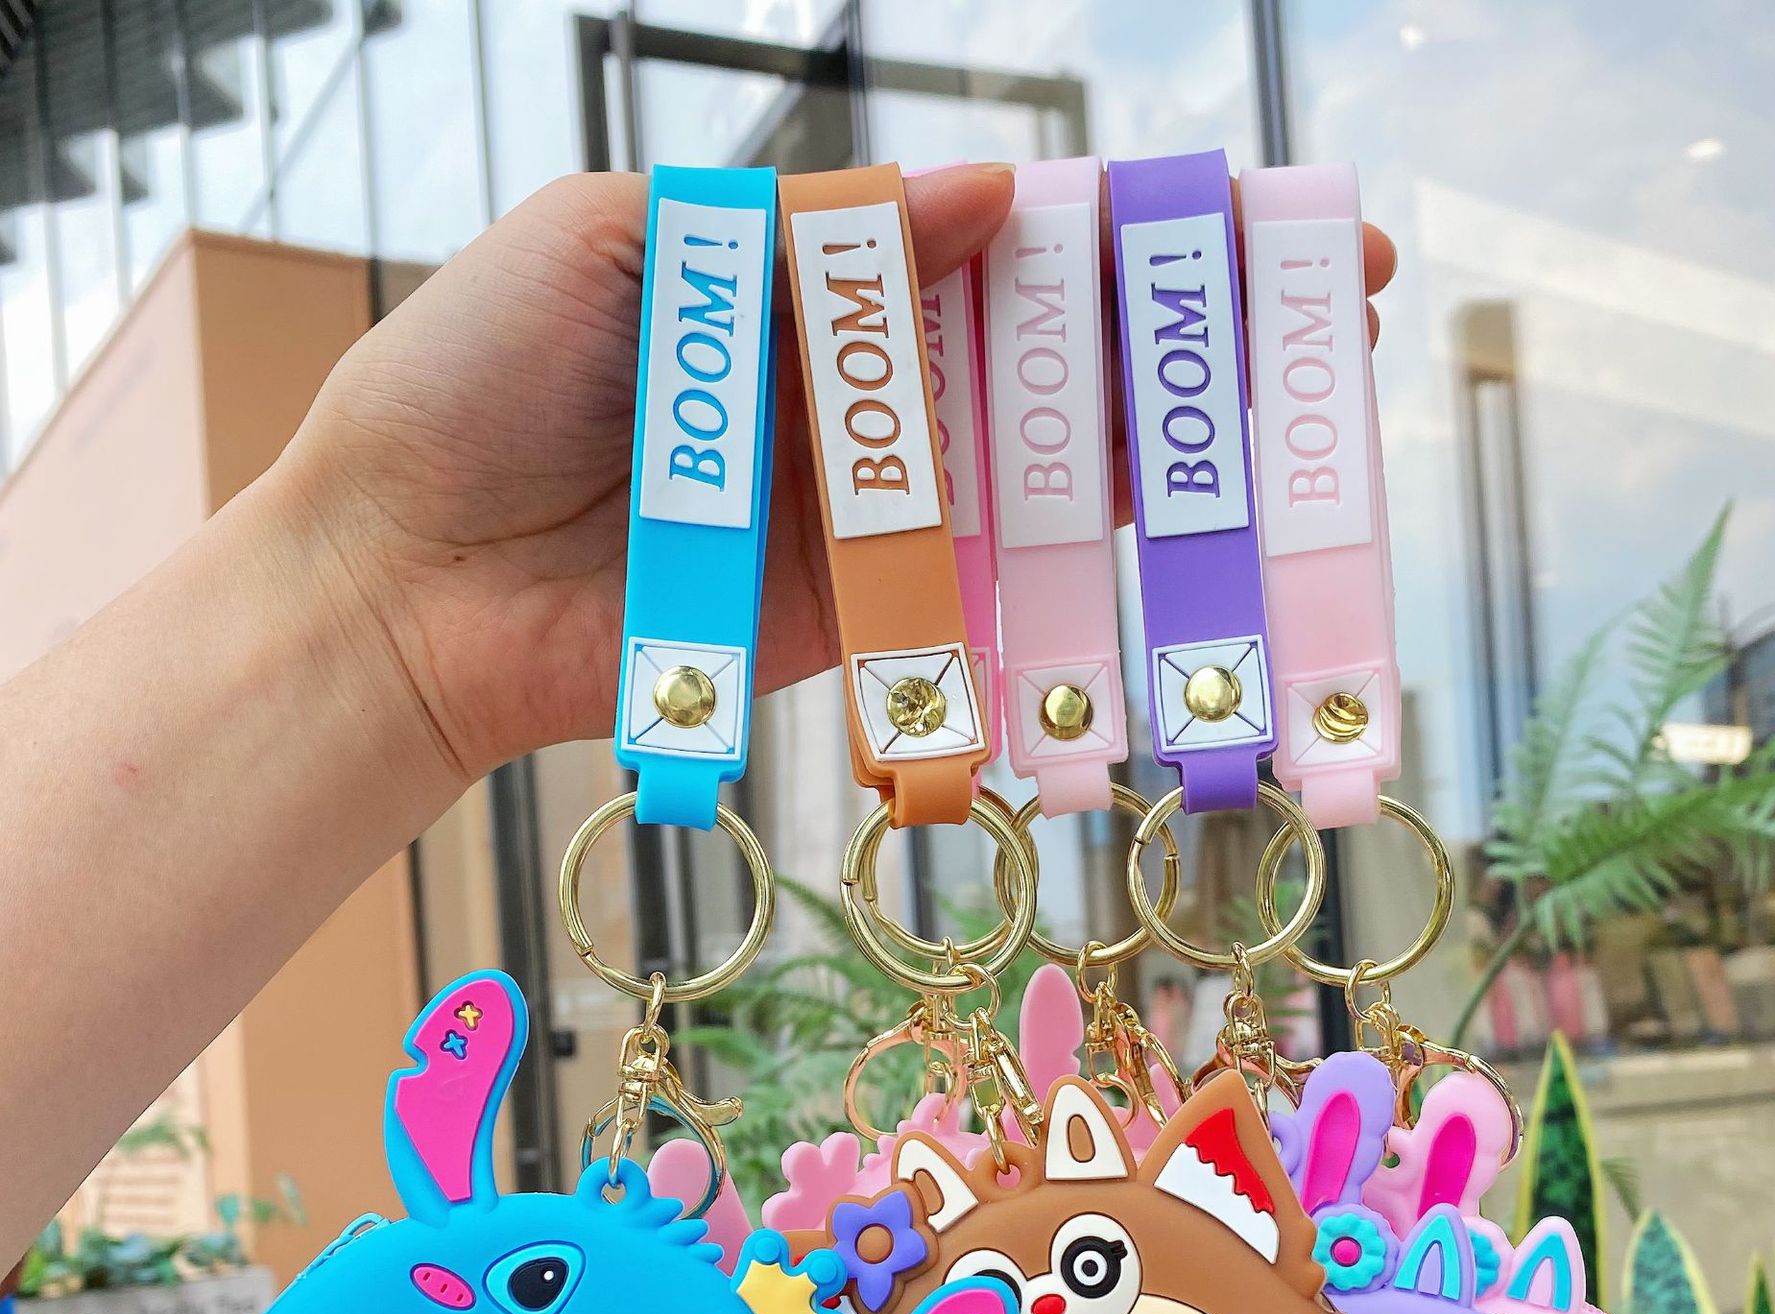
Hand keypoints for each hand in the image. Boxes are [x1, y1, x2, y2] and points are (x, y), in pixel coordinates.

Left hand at [280, 167, 1394, 792]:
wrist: (402, 578)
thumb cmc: (473, 377)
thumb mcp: (627, 242)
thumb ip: (804, 225)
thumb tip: (991, 191)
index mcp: (808, 282)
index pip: (1000, 242)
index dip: (1126, 230)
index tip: (1246, 217)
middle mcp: (856, 397)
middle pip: (1054, 359)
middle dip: (1194, 340)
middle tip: (1330, 318)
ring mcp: (866, 512)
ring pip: (1044, 475)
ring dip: (1175, 452)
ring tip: (1300, 424)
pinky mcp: (858, 619)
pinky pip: (978, 591)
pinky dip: (1076, 572)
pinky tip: (1179, 540)